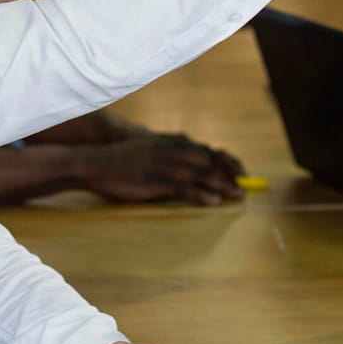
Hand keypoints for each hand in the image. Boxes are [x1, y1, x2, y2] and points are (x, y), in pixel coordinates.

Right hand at [81, 133, 245, 204]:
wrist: (97, 162)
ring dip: (223, 185)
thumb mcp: (151, 148)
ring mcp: (166, 164)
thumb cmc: (124, 159)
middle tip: (244, 186)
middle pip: (211, 162)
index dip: (227, 161)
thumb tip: (191, 164)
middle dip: (230, 174)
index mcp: (174, 142)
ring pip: (202, 174)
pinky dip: (203, 194)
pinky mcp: (157, 180)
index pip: (209, 150)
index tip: (241, 171)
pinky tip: (214, 201)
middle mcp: (174, 150)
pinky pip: (186, 188)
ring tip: (237, 194)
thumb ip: (171, 152)